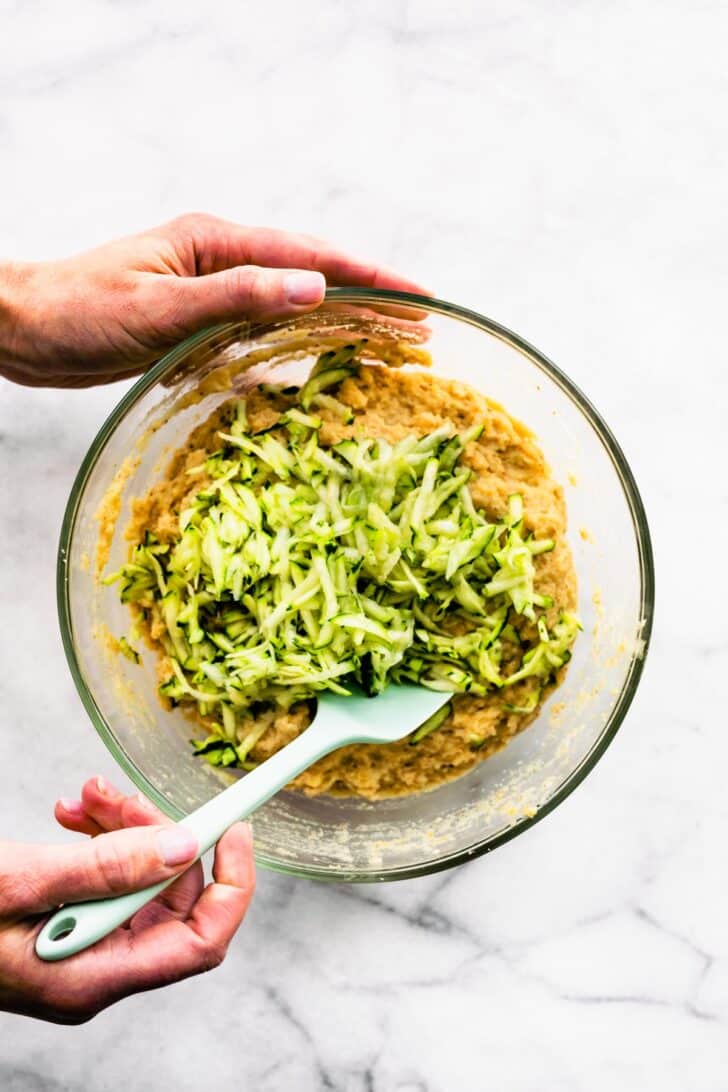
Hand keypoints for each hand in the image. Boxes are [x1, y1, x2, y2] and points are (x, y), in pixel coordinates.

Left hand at [0, 212, 425, 386]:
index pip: (313, 257)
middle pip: (313, 277)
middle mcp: (222, 260)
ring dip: (341, 324)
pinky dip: (298, 347)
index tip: (421, 296)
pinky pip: (264, 332)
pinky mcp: (200, 322)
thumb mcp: (162, 306)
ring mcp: (212, 290)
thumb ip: (238, 297)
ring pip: (293, 306)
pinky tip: (319, 366)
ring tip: (389, 345)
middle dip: (371, 300)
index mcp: (217, 242)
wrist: (26, 330)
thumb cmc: (81, 311)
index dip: (372, 277)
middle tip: (424, 328)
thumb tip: (316, 289)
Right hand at [0, 776, 254, 1023]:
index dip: (231, 883)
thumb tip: (184, 845)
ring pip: (138, 878)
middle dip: (156, 834)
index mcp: (94, 976)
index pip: (201, 942)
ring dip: (121, 827)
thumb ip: (106, 867)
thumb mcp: (22, 881)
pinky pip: (105, 877)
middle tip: (115, 796)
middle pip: (169, 898)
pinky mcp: (64, 924)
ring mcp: (81, 948)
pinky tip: (70, 814)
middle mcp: (96, 969)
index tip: (234, 826)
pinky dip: (96, 838)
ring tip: (84, 797)